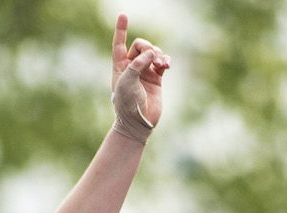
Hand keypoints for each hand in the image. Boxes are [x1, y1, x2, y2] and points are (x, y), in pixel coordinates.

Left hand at [110, 14, 170, 140]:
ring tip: (160, 65)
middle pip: (140, 46)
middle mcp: (132, 67)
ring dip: (158, 55)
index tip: (123, 15)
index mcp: (119, 67)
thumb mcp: (127, 82)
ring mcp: (145, 72)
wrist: (138, 122)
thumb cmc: (127, 104)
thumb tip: (152, 54)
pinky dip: (165, 60)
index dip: (121, 30)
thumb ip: (137, 65)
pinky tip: (167, 64)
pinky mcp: (157, 79)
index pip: (119, 44)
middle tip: (151, 58)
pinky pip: (162, 62)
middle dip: (147, 48)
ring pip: (153, 53)